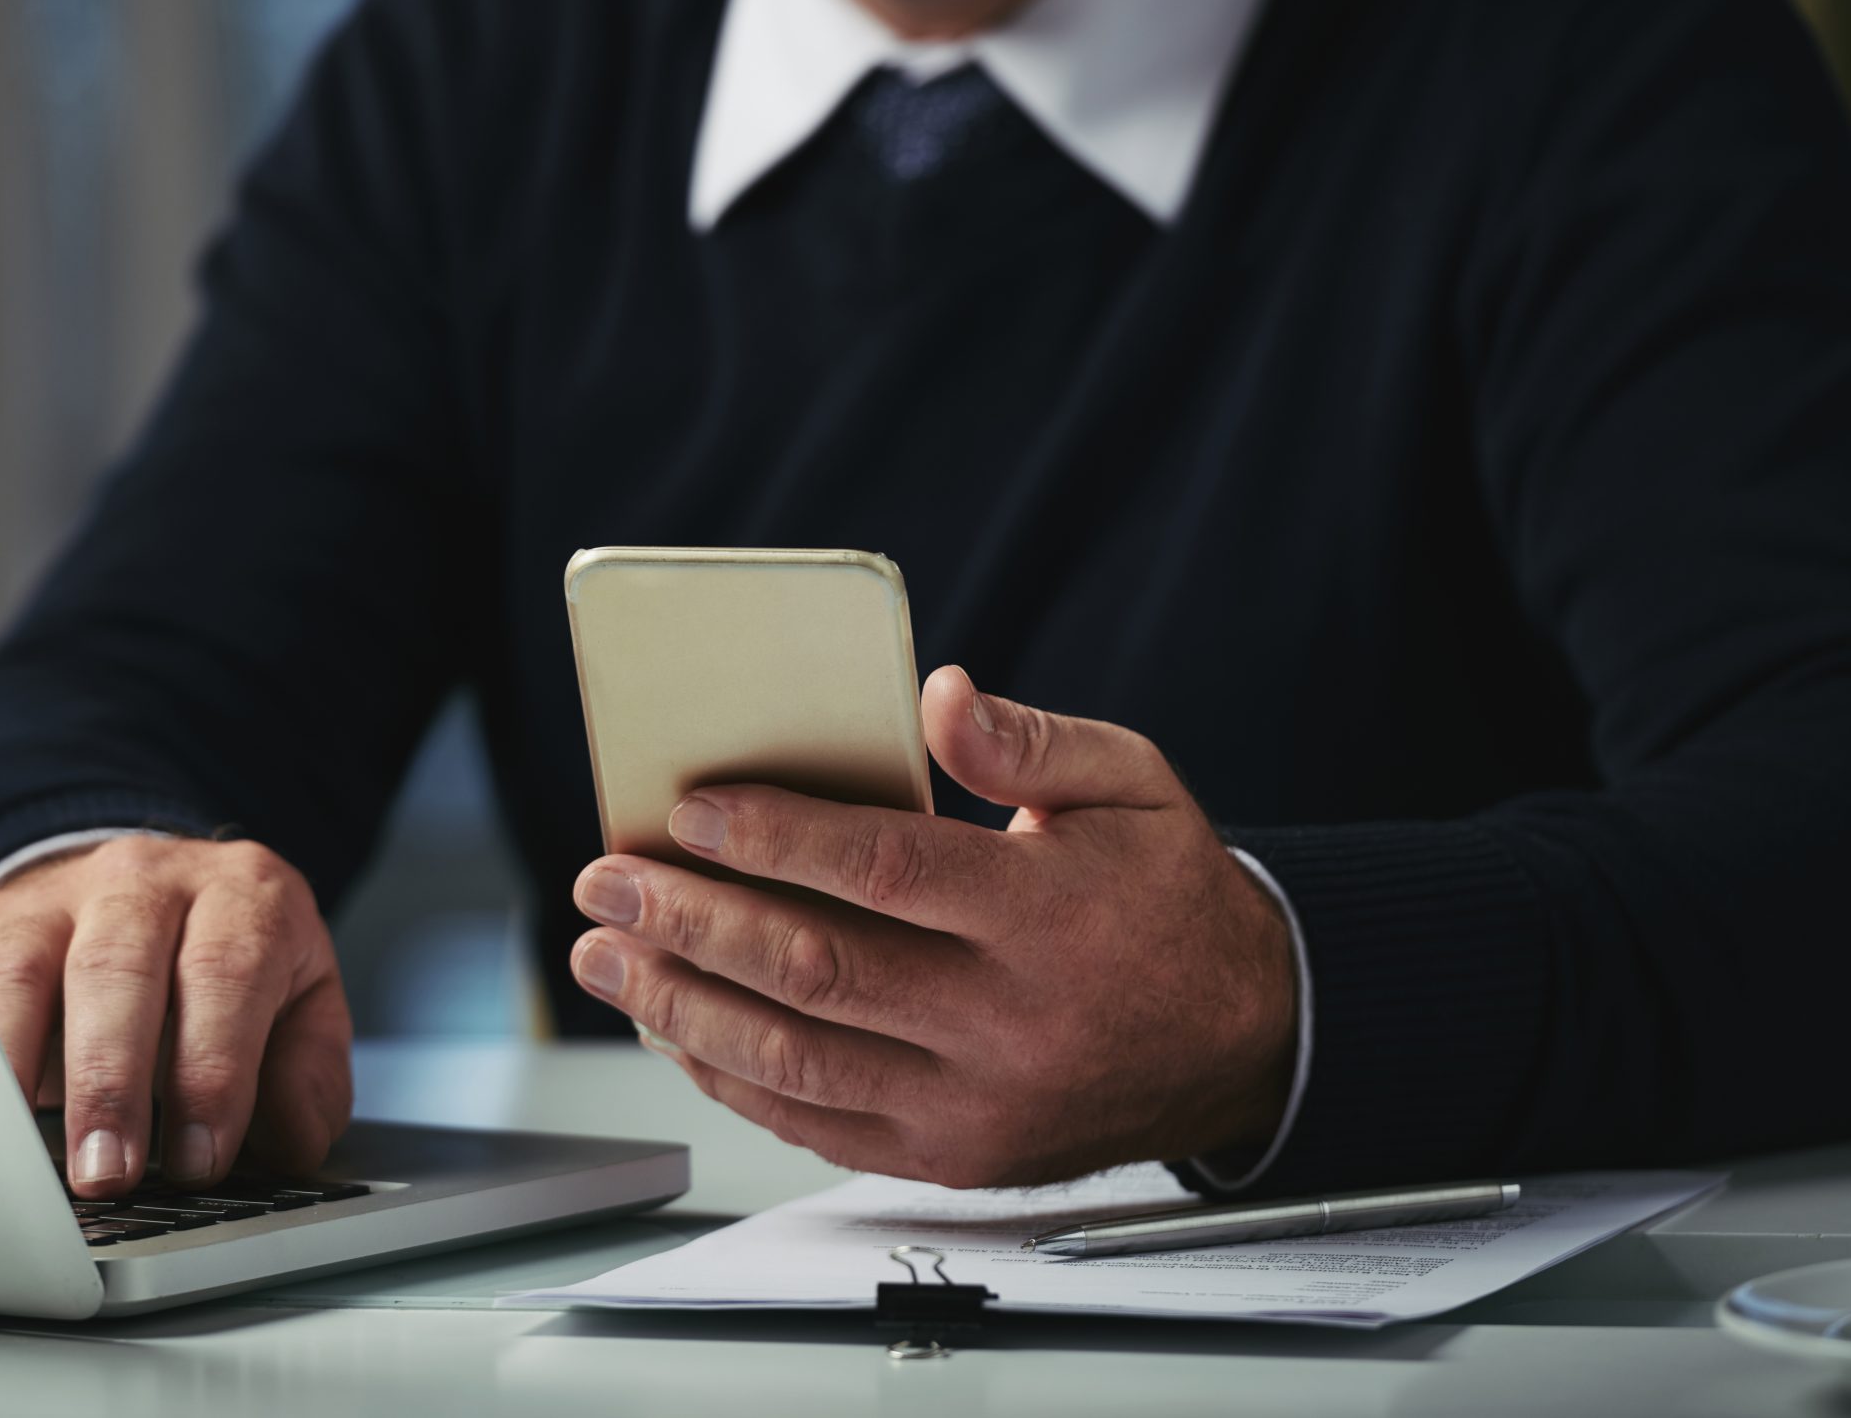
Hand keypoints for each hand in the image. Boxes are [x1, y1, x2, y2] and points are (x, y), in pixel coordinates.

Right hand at [0, 834, 352, 1197]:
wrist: (154, 891)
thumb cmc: (235, 968)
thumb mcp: (303, 1006)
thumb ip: (308, 1074)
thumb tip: (290, 1140)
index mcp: (241, 895)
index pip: (225, 973)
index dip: (211, 1072)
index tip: (197, 1159)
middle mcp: (144, 881)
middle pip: (116, 967)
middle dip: (110, 1080)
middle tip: (108, 1173)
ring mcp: (54, 898)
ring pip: (20, 970)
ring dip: (16, 1070)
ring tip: (18, 1156)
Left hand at [568, 666, 1296, 1186]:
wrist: (1244, 1041)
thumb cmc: (1165, 894)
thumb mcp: (1131, 785)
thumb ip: (1029, 738)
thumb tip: (937, 695)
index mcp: (1051, 917)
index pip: (888, 872)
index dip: (777, 838)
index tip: (688, 810)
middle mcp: (1009, 1022)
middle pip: (818, 969)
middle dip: (693, 923)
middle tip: (608, 883)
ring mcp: (976, 1104)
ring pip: (799, 1060)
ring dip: (682, 1006)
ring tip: (605, 959)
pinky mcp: (953, 1154)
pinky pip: (817, 1123)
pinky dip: (731, 1077)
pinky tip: (673, 1027)